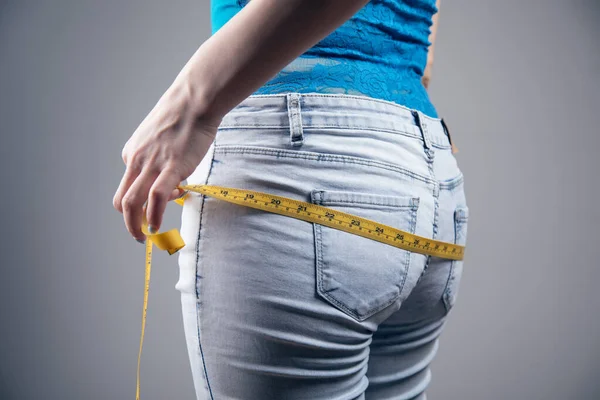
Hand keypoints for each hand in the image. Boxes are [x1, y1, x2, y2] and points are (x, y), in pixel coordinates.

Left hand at [113, 78, 221, 242]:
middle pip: (122, 200)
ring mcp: (152, 165)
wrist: (195, 101)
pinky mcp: (170, 168)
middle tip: (139, 234)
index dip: (144, 199)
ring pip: (131, 203)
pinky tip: (156, 226)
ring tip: (146, 236)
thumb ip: (160, 156)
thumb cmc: (184, 115)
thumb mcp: (160, 136)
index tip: (169, 196)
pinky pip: (155, 199)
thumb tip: (172, 176)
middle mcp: (136, 161)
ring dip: (135, 225)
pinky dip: (153, 217)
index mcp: (132, 153)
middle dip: (128, 222)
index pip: (129, 185)